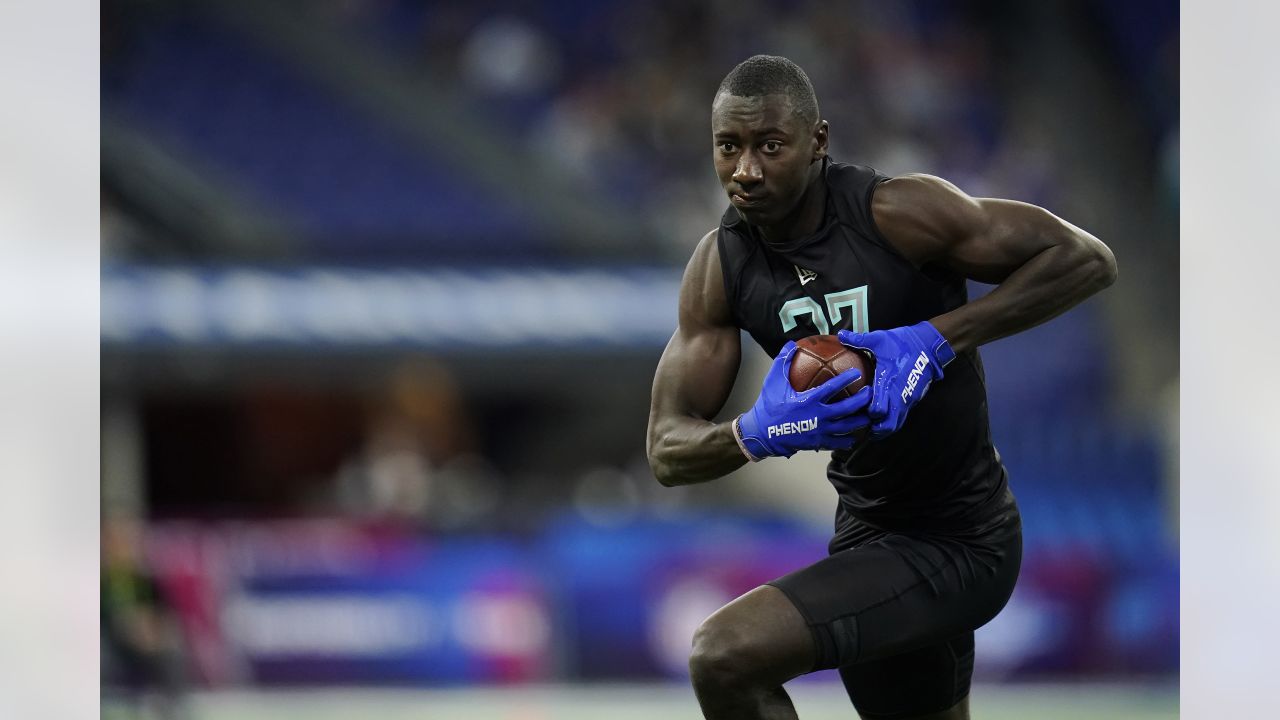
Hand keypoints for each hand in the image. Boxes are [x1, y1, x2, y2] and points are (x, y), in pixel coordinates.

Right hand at [734, 341, 870, 459]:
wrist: (762, 433)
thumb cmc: (768, 406)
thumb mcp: (773, 380)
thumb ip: (783, 360)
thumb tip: (792, 344)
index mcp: (810, 400)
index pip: (833, 387)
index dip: (847, 378)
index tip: (858, 373)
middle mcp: (819, 416)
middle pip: (848, 409)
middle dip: (862, 401)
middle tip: (871, 393)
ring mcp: (820, 431)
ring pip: (847, 428)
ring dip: (860, 421)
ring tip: (868, 416)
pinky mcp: (818, 443)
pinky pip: (838, 443)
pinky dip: (848, 440)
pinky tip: (853, 437)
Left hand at [837, 321, 955, 438]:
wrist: (928, 346)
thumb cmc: (902, 342)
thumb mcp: (879, 339)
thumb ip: (859, 340)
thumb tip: (841, 335)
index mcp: (888, 381)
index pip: (878, 408)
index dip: (867, 413)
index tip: (858, 409)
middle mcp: (898, 395)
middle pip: (888, 424)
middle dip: (875, 428)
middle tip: (862, 425)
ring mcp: (907, 399)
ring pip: (896, 425)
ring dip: (883, 428)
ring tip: (870, 428)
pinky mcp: (913, 400)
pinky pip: (901, 418)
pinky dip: (892, 423)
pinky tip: (881, 420)